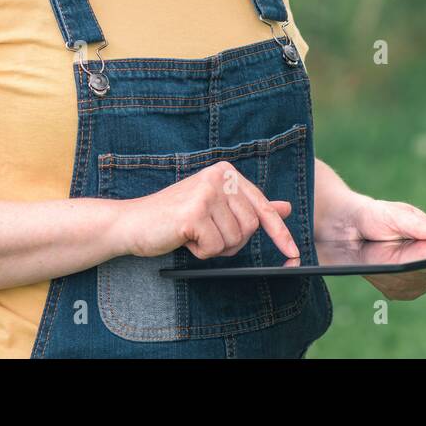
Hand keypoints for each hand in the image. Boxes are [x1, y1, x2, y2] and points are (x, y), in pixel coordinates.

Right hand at [115, 160, 299, 260]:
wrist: (132, 223)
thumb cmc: (175, 217)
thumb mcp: (216, 207)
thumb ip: (249, 206)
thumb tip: (285, 207)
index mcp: (226, 173)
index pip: (262, 206)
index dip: (279, 233)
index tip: (293, 253)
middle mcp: (219, 177)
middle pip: (250, 227)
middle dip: (231, 241)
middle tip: (206, 235)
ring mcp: (206, 193)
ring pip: (234, 240)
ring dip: (214, 247)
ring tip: (193, 234)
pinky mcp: (194, 213)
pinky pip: (214, 248)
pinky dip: (200, 252)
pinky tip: (184, 238)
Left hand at [321, 195, 425, 300]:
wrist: (352, 228)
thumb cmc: (378, 217)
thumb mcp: (395, 214)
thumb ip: (418, 224)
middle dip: (413, 265)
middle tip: (397, 256)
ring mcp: (417, 283)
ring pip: (413, 284)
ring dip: (398, 273)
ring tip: (382, 257)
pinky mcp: (399, 292)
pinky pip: (398, 291)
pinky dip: (387, 280)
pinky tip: (378, 270)